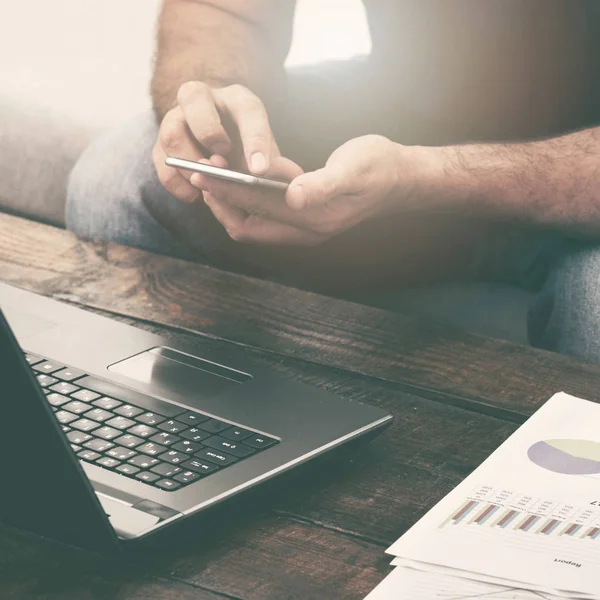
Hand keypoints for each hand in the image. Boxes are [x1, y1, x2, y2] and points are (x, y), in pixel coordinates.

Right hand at [153, 81, 279, 203]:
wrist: (225, 153)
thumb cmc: (248, 152)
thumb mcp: (263, 155)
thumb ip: (261, 165)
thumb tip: (254, 182)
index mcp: (238, 99)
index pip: (247, 110)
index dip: (254, 140)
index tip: (260, 170)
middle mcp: (203, 99)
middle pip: (193, 98)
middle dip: (208, 132)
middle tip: (221, 163)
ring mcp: (177, 118)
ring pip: (171, 132)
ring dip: (189, 163)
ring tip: (207, 186)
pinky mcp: (162, 142)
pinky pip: (161, 159)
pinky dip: (176, 182)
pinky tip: (194, 195)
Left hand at [192, 135, 434, 244]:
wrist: (399, 178)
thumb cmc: (379, 169)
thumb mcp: (355, 170)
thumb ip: (324, 185)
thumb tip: (295, 196)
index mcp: (314, 220)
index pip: (257, 210)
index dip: (228, 192)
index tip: (202, 173)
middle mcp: (304, 230)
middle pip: (247, 224)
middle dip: (220, 201)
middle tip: (197, 174)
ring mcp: (303, 226)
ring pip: (252, 222)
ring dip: (229, 201)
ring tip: (210, 174)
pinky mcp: (303, 216)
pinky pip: (263, 214)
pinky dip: (245, 198)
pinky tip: (238, 175)